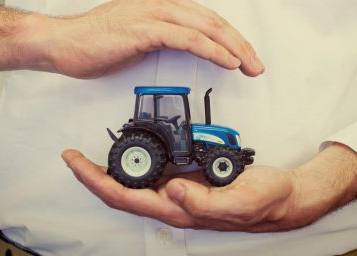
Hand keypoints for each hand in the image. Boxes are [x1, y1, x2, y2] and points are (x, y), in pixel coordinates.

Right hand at [0, 0, 264, 78]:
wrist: (62, 43)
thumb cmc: (96, 42)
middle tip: (257, 64)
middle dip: (240, 44)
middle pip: (214, 21)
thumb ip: (166, 36)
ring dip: (234, 49)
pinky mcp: (146, 27)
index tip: (245, 56)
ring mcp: (154, 11)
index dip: (231, 37)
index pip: (207, 18)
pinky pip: (189, 39)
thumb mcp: (139, 35)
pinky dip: (212, 50)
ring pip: (207, 28)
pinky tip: (227, 62)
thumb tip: (190, 49)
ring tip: (250, 67)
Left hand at [61, 144, 356, 231]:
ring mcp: (179, 190)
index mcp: (180, 210)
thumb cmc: (265, 200)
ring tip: (90, 151)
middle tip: (72, 154)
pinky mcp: (188, 178)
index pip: (127, 199)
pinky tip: (130, 147)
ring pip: (134, 182)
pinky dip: (135, 159)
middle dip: (93, 175)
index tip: (76, 162)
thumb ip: (206, 202)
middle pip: (122, 193)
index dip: (96, 181)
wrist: (284, 195)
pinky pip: (153, 171)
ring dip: (110, 168)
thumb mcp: (240, 200)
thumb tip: (172, 191)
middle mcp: (174, 201)